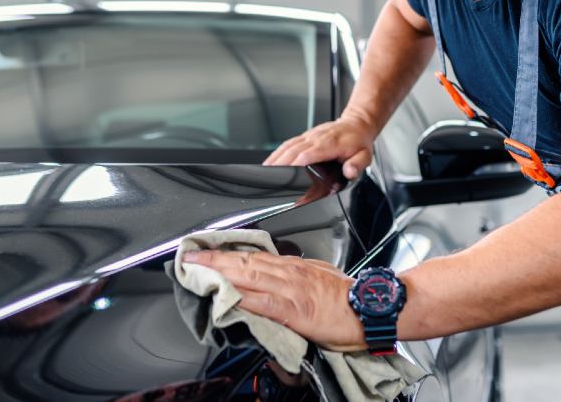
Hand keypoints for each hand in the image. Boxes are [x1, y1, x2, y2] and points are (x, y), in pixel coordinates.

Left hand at [183, 249, 366, 351]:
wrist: (370, 308)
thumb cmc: (348, 298)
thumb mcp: (320, 277)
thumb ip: (297, 276)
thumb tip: (279, 276)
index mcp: (293, 266)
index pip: (254, 255)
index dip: (228, 253)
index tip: (207, 251)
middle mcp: (288, 273)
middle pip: (244, 261)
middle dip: (214, 259)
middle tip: (190, 256)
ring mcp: (289, 289)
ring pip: (248, 276)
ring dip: (219, 273)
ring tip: (197, 270)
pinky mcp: (293, 310)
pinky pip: (262, 302)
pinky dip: (242, 298)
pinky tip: (225, 296)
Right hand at [264, 114, 375, 178]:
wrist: (357, 123)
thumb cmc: (359, 141)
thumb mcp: (365, 155)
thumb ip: (357, 165)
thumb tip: (349, 171)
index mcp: (329, 144)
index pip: (308, 154)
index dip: (295, 164)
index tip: (286, 175)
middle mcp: (316, 138)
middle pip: (293, 151)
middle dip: (279, 164)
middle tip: (268, 178)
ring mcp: (309, 136)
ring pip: (288, 146)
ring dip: (275, 158)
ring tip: (264, 171)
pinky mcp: (306, 136)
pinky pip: (289, 143)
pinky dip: (278, 152)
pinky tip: (271, 161)